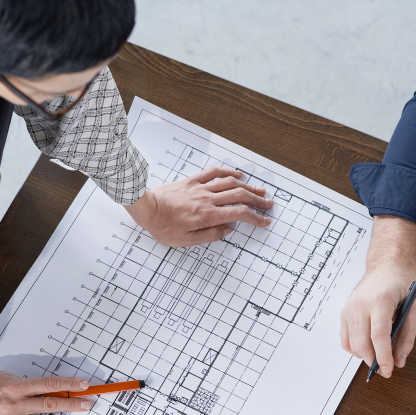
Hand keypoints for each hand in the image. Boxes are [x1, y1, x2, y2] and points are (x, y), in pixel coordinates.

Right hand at [0, 370, 91, 414]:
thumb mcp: (3, 378)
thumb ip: (22, 385)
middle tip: (87, 405)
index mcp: (17, 387)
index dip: (70, 384)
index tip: (85, 385)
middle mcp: (16, 403)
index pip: (50, 384)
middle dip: (73, 404)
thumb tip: (40, 389)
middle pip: (52, 404)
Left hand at [126, 167, 273, 246]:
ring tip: (260, 190)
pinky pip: (213, 173)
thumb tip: (227, 230)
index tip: (265, 221)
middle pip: (239, 196)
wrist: (146, 209)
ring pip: (230, 184)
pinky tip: (237, 175)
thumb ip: (210, 236)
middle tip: (269, 204)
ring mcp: (201, 188)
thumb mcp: (186, 241)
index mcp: (208, 216)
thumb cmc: (163, 227)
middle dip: (257, 200)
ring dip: (248, 186)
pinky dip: (228, 172)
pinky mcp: (192, 181)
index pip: (239, 215)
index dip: (256, 218)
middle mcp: (208, 200)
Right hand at [341, 263, 415, 377]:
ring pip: (352, 345)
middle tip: (386, 370)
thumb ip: (407, 336)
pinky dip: (355, 349)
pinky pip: (345, 340)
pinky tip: (367, 348)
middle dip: (374, 362)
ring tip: (379, 358)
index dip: (383, 356)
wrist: (386, 266)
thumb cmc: (402, 285)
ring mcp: (349, 308)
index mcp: (380, 300)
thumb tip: (399, 360)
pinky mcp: (344, 313)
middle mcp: (360, 304)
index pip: (378, 335)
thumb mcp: (413, 309)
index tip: (389, 370)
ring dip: (365, 357)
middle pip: (362, 343)